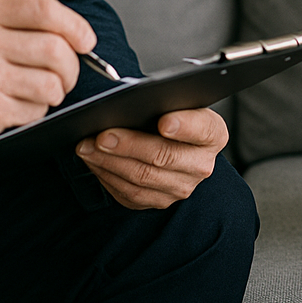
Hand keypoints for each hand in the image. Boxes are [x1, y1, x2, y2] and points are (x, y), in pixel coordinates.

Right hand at [0, 0, 95, 162]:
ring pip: (52, 84)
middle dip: (71, 67)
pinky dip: (33, 112)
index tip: (86, 41)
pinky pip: (35, 111)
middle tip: (63, 75)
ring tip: (32, 92)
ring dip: (52, 93)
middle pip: (57, 49)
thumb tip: (76, 35)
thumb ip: (17, 23)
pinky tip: (11, 107)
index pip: (45, 9)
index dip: (75, 26)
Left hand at [75, 107, 226, 209]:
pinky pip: (129, 193)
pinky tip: (93, 161)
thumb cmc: (173, 117)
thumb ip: (165, 101)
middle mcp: (201, 165)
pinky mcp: (160, 201)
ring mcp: (181, 187)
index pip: (202, 129)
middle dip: (129, 145)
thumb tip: (130, 103)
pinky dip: (107, 176)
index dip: (184, 126)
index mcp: (213, 134)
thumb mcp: (177, 103)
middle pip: (164, 157)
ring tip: (88, 147)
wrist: (175, 145)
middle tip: (103, 135)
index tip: (163, 121)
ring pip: (141, 178)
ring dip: (109, 162)